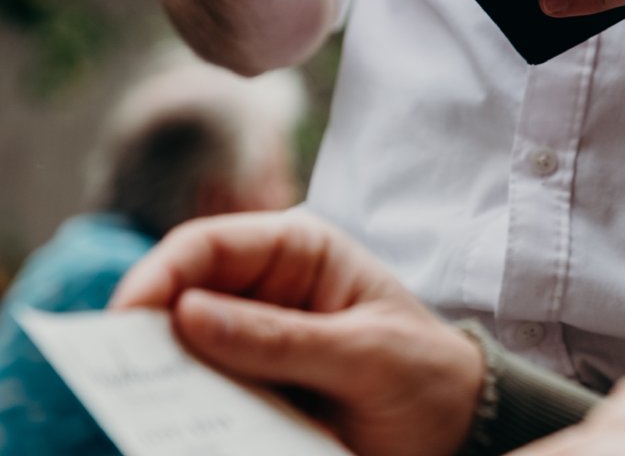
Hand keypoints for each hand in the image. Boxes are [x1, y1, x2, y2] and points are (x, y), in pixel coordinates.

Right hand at [110, 211, 483, 455]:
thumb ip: (282, 338)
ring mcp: (255, 342)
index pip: (209, 245)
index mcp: (298, 252)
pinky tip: (178, 428)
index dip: (161, 273)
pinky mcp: (253, 390)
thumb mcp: (365, 352)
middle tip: (119, 372)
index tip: (127, 317)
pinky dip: (186, 411)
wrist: (455, 429)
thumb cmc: (424, 371)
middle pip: (183, 297)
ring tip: (144, 407)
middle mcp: (267, 290)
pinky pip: (204, 396)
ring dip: (164, 377)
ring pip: (184, 351)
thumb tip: (188, 314)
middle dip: (148, 331)